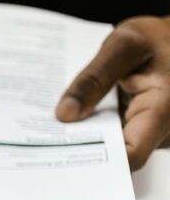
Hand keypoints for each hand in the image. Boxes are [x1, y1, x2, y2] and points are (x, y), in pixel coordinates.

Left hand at [56, 16, 169, 169]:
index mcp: (163, 109)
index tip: (59, 155)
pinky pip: (115, 135)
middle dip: (81, 150)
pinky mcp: (142, 127)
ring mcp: (153, 131)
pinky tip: (69, 120)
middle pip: (118, 155)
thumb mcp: (124, 45)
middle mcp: (162, 128)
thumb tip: (64, 114)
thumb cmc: (158, 38)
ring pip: (114, 147)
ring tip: (48, 131)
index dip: (96, 161)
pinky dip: (92, 128)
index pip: (130, 155)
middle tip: (41, 143)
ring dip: (85, 138)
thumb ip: (94, 79)